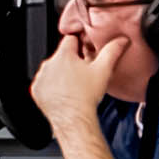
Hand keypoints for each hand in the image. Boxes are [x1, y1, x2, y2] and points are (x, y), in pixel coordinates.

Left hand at [29, 26, 115, 142]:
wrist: (73, 119)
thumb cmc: (86, 97)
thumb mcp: (104, 70)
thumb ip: (112, 51)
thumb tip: (121, 41)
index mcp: (64, 55)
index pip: (70, 39)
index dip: (80, 45)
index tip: (85, 53)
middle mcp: (49, 64)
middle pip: (62, 55)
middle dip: (71, 61)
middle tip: (83, 74)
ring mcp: (42, 77)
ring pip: (53, 69)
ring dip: (61, 74)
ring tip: (74, 85)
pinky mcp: (37, 90)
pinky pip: (45, 83)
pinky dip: (52, 86)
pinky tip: (64, 93)